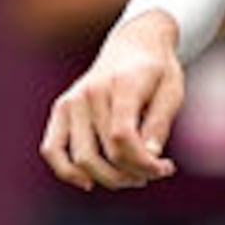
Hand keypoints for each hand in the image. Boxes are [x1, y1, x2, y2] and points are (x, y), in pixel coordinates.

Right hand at [41, 16, 185, 188]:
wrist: (134, 43)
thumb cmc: (157, 71)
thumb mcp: (172, 92)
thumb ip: (160, 124)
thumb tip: (150, 157)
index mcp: (123, 84)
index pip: (123, 137)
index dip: (144, 163)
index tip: (165, 167)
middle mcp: (91, 92)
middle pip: (107, 152)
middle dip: (134, 173)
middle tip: (154, 173)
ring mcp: (72, 100)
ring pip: (82, 158)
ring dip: (109, 178)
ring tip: (132, 177)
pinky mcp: (61, 108)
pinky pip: (52, 148)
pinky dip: (66, 171)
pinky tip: (88, 182)